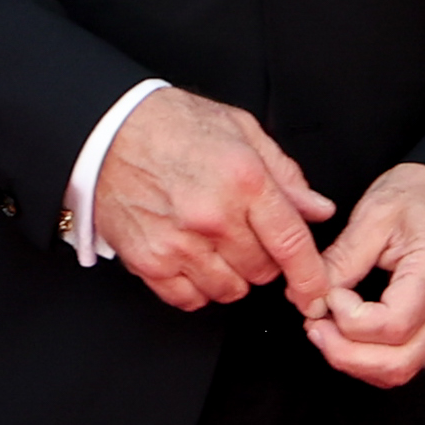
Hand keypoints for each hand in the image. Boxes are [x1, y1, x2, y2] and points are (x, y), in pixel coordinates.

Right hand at [94, 89, 335, 313]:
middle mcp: (214, 217)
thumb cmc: (172, 125)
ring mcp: (180, 244)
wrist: (107, 131)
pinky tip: (192, 260)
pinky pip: (189, 299)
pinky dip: (197, 287)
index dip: (310, 276)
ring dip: (231, 275)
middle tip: (245, 234)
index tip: (316, 291)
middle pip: (263, 271)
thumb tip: (317, 209)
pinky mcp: (149, 261)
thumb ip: (285, 175)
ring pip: (229, 290)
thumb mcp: (241, 131)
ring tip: (215, 245)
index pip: (292, 243)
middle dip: (263, 258)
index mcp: (244, 180)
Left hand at [310, 163, 424, 388]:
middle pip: (399, 362)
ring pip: (401, 371)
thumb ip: (340, 260)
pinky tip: (344, 338)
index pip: (393, 323)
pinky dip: (368, 360)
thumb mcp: (373, 215)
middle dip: (345, 354)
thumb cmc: (418, 197)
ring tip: (325, 332)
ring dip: (355, 362)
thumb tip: (309, 297)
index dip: (350, 319)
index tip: (330, 294)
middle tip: (315, 327)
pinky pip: (403, 363)